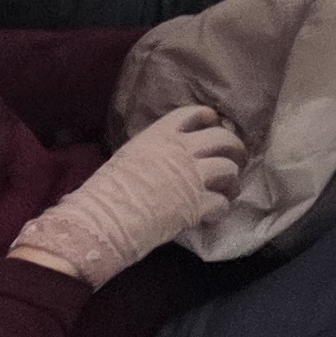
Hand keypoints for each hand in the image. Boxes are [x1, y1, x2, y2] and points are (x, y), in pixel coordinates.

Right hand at [12, 106, 242, 283]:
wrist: (99, 222)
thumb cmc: (103, 193)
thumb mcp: (128, 158)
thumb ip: (153, 153)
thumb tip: (162, 159)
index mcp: (160, 136)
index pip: (194, 114)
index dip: (209, 118)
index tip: (214, 125)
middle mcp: (182, 150)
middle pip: (223, 138)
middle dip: (234, 148)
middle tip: (235, 160)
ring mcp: (193, 176)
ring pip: (229, 169)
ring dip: (232, 181)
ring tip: (228, 191)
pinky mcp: (197, 204)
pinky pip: (221, 203)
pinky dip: (221, 209)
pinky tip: (213, 215)